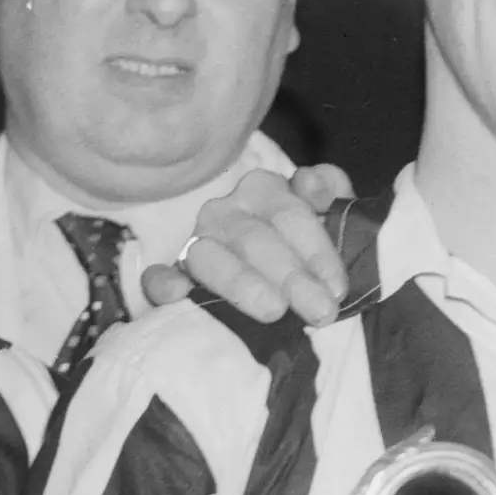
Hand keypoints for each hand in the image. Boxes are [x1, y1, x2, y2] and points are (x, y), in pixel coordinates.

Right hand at [146, 164, 353, 319]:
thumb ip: (331, 192)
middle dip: (292, 276)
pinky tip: (178, 294)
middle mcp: (226, 211)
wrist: (271, 274)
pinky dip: (164, 284)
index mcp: (265, 190)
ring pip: (210, 256)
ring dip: (243, 283)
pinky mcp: (170, 274)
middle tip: (321, 312)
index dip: (318, 252)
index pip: (291, 214)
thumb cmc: (305, 247)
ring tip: (274, 311)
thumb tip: (309, 182)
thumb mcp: (328, 216)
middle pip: (255, 239)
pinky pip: (158, 277)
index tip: (338, 289)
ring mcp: (195, 242)